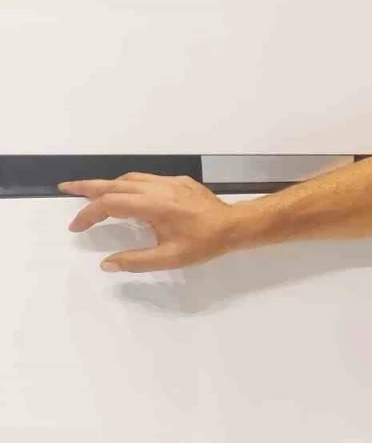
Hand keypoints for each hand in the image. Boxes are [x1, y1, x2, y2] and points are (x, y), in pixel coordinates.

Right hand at [60, 173, 238, 272]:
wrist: (235, 225)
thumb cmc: (205, 243)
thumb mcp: (170, 258)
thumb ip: (136, 261)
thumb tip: (107, 264)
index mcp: (153, 206)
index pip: (111, 204)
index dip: (89, 213)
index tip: (76, 226)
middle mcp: (158, 188)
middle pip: (115, 184)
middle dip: (88, 186)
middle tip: (65, 189)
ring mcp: (169, 182)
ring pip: (130, 178)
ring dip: (107, 184)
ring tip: (90, 192)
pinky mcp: (179, 181)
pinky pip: (146, 178)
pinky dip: (128, 183)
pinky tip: (125, 192)